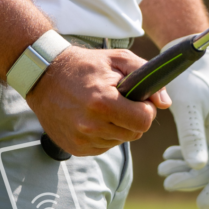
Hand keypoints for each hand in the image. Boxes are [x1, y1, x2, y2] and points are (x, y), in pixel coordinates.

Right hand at [27, 46, 171, 156]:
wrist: (43, 77)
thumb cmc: (83, 66)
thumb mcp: (117, 60)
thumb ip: (145, 77)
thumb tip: (164, 104)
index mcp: (103, 103)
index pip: (144, 121)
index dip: (146, 109)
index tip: (137, 100)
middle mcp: (90, 126)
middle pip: (134, 134)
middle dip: (133, 119)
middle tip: (120, 102)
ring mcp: (81, 140)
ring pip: (119, 141)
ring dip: (117, 127)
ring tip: (102, 108)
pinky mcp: (74, 148)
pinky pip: (103, 147)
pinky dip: (103, 135)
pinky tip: (91, 119)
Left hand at [157, 37, 208, 208]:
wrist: (189, 53)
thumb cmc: (189, 77)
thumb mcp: (188, 105)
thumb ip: (192, 135)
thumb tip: (196, 165)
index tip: (201, 207)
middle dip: (190, 178)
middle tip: (166, 181)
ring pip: (204, 160)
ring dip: (184, 168)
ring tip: (162, 169)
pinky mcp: (205, 124)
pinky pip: (198, 149)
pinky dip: (183, 157)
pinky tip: (168, 157)